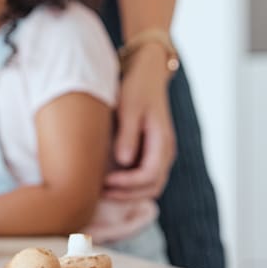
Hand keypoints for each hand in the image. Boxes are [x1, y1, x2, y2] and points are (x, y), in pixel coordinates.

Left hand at [102, 50, 175, 202]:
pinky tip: (109, 180)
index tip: (105, 181)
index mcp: (163, 140)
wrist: (147, 73)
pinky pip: (145, 177)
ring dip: (129, 193)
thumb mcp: (129, 108)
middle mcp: (166, 151)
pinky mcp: (153, 152)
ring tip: (102, 189)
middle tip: (100, 192)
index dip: (127, 184)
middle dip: (127, 194)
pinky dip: (130, 185)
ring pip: (150, 186)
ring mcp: (161, 153)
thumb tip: (123, 161)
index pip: (150, 175)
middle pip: (153, 187)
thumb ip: (127, 135)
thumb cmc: (137, 88)